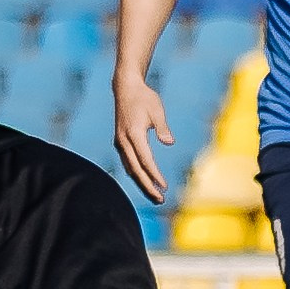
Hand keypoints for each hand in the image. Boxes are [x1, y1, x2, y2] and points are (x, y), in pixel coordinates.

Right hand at [113, 75, 174, 202]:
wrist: (126, 89)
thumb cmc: (144, 98)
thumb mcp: (157, 109)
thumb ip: (162, 127)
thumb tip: (169, 142)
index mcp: (133, 134)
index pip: (145, 160)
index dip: (154, 175)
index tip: (163, 186)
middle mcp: (124, 141)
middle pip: (135, 170)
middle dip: (147, 186)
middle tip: (160, 199)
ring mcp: (120, 143)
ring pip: (130, 169)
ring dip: (141, 183)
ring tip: (155, 195)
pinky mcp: (121, 143)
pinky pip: (128, 163)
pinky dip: (136, 174)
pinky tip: (145, 182)